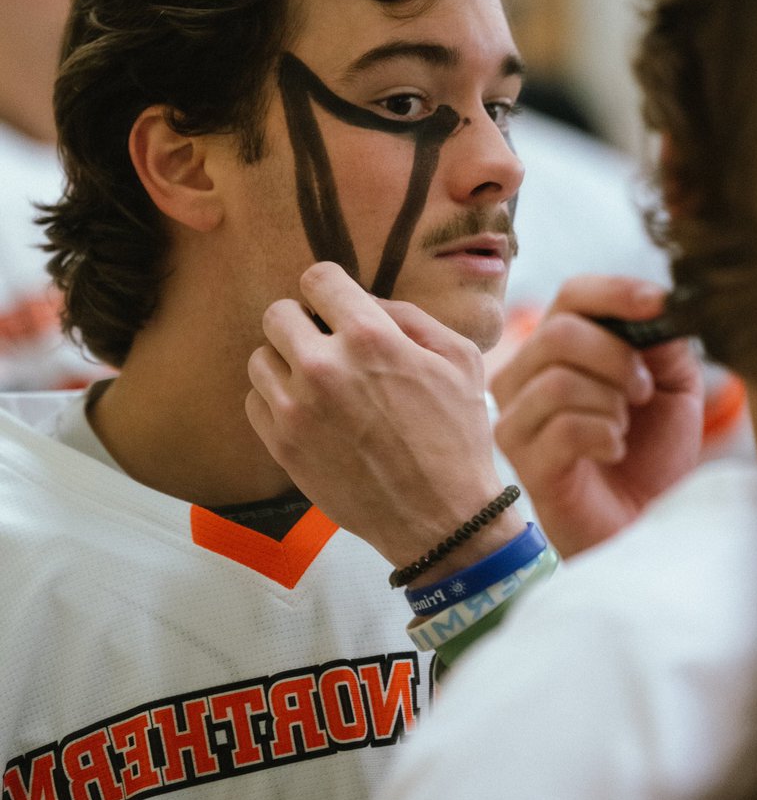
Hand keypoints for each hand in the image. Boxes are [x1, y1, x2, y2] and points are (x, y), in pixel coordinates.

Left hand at [246, 262, 524, 572]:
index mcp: (370, 337)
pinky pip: (254, 401)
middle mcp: (323, 367)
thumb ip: (409, 318)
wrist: (442, 520)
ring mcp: (296, 409)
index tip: (337, 304)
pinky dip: (275, 400)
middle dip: (303, 321)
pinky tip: (308, 411)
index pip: (317, 279)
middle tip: (326, 343)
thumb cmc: (457, 437)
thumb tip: (366, 302)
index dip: (329, 288)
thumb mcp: (459, 359)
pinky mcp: (282, 447)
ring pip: (259, 357)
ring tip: (316, 380)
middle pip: (276, 313)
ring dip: (285, 362)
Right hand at [490, 275, 704, 557]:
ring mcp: (516, 419)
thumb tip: (653, 306)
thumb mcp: (671, 386)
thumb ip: (661, 343)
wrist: (644, 523)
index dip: (615, 293)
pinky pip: (563, 428)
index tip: (658, 304)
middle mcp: (524, 376)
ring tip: (622, 428)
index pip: (572, 295)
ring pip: (558, 380)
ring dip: (611, 404)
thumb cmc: (649, 454)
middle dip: (618, 358)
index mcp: (557, 347)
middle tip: (644, 391)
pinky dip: (604, 436)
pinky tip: (612, 452)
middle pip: (559, 332)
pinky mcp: (523, 461)